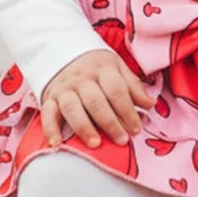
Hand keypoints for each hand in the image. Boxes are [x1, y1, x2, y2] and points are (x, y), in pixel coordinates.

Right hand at [40, 50, 154, 149]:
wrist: (62, 52)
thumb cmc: (95, 67)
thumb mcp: (117, 68)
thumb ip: (133, 86)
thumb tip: (150, 104)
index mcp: (103, 69)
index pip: (117, 90)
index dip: (128, 111)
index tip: (136, 129)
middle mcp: (82, 78)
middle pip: (96, 101)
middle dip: (110, 123)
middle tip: (122, 140)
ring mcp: (64, 88)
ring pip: (72, 108)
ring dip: (84, 127)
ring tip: (96, 144)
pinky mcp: (49, 98)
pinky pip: (48, 114)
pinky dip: (50, 129)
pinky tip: (57, 143)